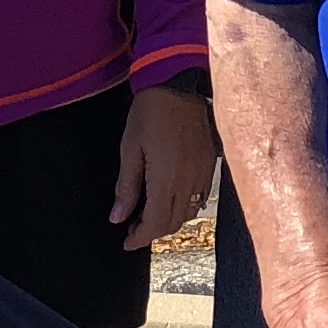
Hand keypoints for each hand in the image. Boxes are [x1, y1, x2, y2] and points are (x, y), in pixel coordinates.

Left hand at [114, 84, 221, 251]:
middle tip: (132, 227)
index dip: (140, 238)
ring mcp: (202, 173)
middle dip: (152, 232)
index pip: (155, 223)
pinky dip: (183, 206)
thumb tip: (118, 217)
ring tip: (148, 213)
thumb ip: (126, 187)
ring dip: (168, 220)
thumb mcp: (129, 148)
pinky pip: (199, 197)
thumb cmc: (149, 113)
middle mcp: (188, 181)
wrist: (179, 84)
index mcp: (166, 179)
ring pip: (188, 213)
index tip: (126, 242)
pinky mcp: (209, 164)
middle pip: (173, 223)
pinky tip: (169, 196)